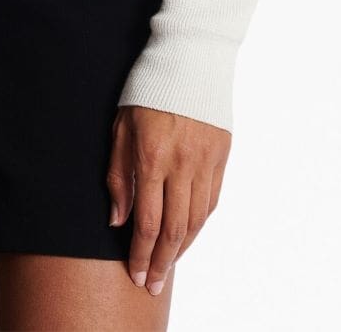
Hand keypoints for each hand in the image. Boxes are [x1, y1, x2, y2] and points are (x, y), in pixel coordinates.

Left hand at [107, 105, 230, 294]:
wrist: (189, 56)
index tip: (134, 274)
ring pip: (197, 219)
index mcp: (152, 156)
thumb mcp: (120, 126)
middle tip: (151, 284)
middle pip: (175, 229)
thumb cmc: (146, 89)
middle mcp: (182, 163)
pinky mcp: (222, 155)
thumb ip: (118, 175)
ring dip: (182, 248)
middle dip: (161, 262)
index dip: (140, 253)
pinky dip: (200, 223)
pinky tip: (189, 235)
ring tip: (168, 265)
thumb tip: (118, 219)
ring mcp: (206, 160)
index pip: (147, 221)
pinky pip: (212, 200)